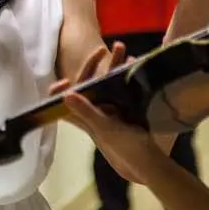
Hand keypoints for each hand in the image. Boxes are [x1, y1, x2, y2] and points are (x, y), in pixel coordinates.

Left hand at [49, 43, 155, 185]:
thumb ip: (86, 111)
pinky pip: (119, 87)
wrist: (149, 161)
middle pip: (86, 85)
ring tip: (123, 50)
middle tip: (104, 49)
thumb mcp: (105, 128)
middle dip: (94, 66)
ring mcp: (107, 109)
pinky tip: (133, 63)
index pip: (63, 102)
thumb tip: (65, 94)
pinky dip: (124, 75)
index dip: (59, 90)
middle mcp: (92, 111)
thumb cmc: (124, 147)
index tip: (66, 80)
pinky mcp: (122, 108)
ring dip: (112, 66)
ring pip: (104, 83)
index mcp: (83, 117)